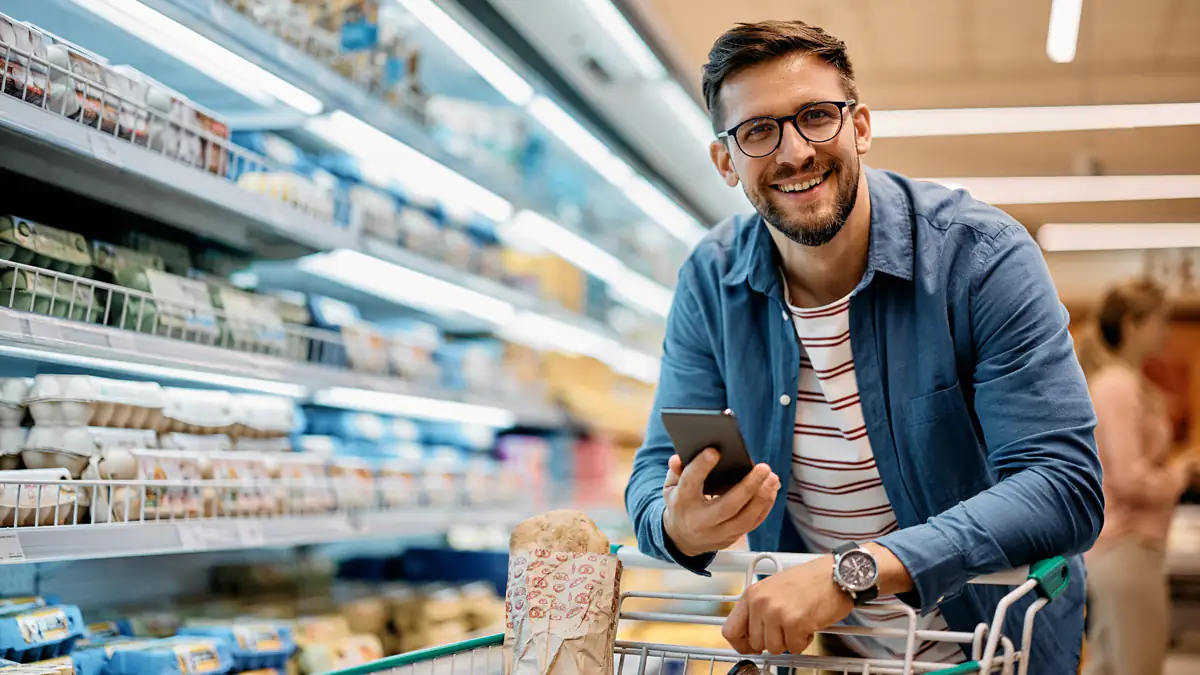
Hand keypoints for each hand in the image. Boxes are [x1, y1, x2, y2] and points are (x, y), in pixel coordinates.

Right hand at [662, 449, 779, 557]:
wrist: (682, 539)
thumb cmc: (681, 505)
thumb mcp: (671, 487)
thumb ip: (676, 470)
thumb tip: (678, 458)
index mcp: (682, 503)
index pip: (690, 484)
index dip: (701, 467)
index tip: (715, 451)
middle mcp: (700, 521)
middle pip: (727, 506)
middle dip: (748, 486)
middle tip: (763, 468)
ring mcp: (717, 533)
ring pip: (745, 519)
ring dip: (762, 498)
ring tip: (772, 478)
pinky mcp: (731, 538)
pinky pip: (752, 524)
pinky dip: (765, 506)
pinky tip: (771, 490)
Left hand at [722, 556, 852, 654]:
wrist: (836, 573)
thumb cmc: (809, 580)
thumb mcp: (773, 589)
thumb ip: (758, 610)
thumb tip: (751, 635)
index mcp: (752, 594)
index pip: (730, 630)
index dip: (741, 644)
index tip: (751, 646)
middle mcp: (760, 603)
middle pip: (755, 643)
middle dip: (773, 641)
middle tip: (786, 628)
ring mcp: (776, 613)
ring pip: (775, 648)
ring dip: (790, 641)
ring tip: (799, 622)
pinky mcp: (794, 623)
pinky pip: (795, 647)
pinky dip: (804, 640)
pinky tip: (809, 623)